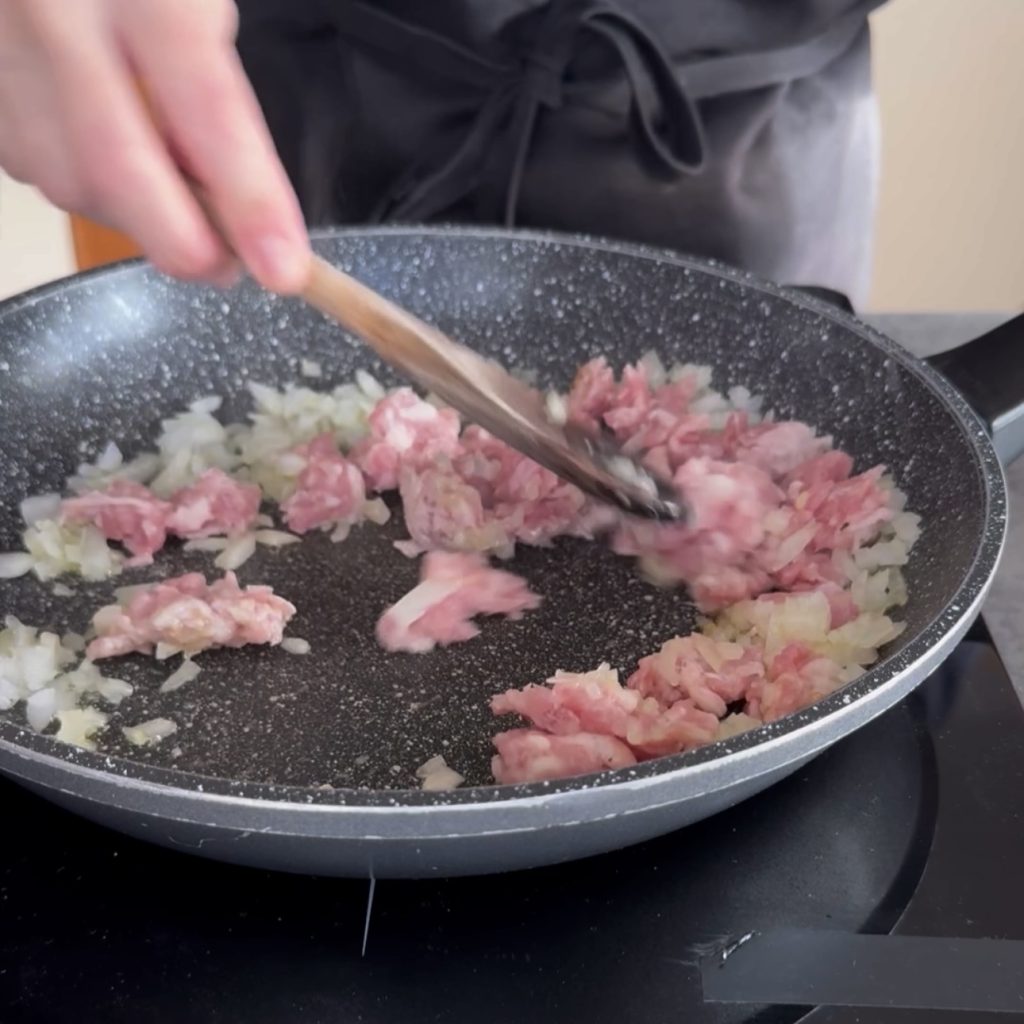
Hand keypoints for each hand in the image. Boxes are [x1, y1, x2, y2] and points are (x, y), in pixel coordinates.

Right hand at [0, 0, 309, 291]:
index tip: (283, 268)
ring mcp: (3, 48)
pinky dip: (88, 188)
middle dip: (182, 242)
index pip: (207, 112)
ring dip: (133, 218)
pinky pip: (32, 165)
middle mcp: (58, 15)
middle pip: (117, 167)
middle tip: (226, 269)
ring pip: (68, 181)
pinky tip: (119, 168)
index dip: (249, 202)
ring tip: (176, 206)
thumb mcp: (197, 6)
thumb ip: (218, 95)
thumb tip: (237, 201)